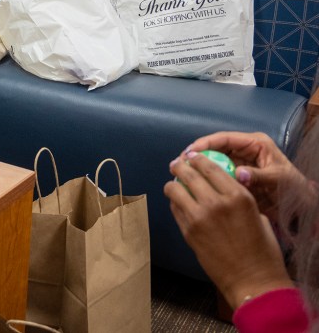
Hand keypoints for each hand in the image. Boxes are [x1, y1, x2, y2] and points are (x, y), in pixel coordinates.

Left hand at [165, 151, 292, 307]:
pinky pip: (175, 209)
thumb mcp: (256, 214)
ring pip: (174, 189)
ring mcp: (198, 217)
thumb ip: (237, 198)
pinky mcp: (187, 231)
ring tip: (173, 184)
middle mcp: (215, 202)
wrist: (252, 280)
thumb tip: (220, 187)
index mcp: (237, 195)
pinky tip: (178, 203)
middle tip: (176, 164)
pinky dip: (175, 203)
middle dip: (180, 166)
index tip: (191, 155)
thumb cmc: (262, 249)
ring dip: (173, 184)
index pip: (210, 167)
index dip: (198, 158)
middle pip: (189, 173)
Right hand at [185, 131, 309, 221]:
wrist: (301, 204)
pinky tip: (195, 183)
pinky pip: (218, 173)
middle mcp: (244, 150)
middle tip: (180, 163)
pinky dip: (206, 177)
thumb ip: (258, 175)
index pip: (224, 138)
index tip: (190, 152)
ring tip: (182, 173)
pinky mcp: (236, 175)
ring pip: (214, 160)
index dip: (205, 143)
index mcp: (255, 143)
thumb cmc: (293, 187)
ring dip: (198, 166)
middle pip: (215, 147)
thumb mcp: (278, 179)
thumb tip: (237, 174)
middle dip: (197, 154)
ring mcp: (239, 162)